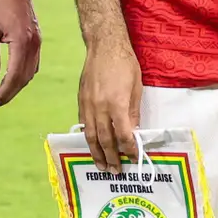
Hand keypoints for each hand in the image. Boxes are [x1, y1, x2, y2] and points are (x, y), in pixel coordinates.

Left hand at [0, 0, 42, 110]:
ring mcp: (37, 42)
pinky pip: (33, 64)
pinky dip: (24, 75)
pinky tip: (13, 78)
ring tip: (1, 94)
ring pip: (31, 73)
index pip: (13, 76)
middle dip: (9, 94)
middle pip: (24, 78)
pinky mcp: (37, 39)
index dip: (3, 93)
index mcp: (20, 42)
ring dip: (17, 86)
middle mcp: (33, 45)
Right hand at [76, 36, 142, 169]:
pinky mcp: (81, 101)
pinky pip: (84, 124)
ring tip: (101, 165)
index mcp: (116, 104)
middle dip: (112, 157)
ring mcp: (87, 105)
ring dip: (96, 153)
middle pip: (105, 139)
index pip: (123, 135)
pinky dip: (88, 138)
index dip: (129, 149)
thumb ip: (133, 112)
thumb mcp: (136, 88)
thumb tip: (133, 132)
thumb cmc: (125, 64)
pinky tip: (92, 146)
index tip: (133, 158)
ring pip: (91, 135)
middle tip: (116, 171)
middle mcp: (100, 107)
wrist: (104, 46)